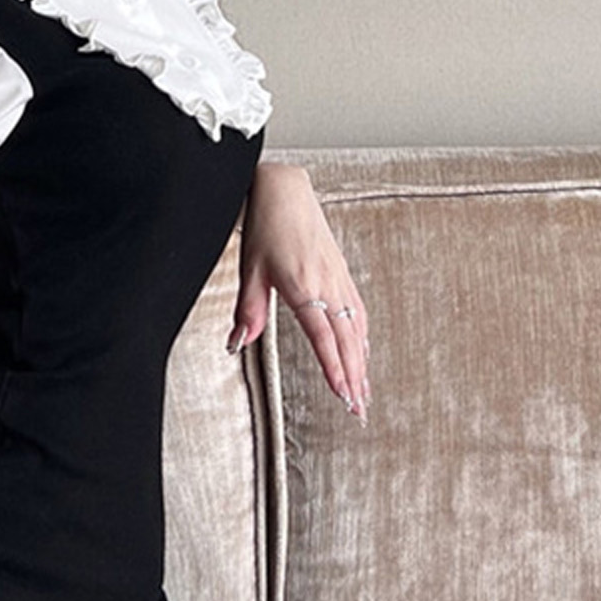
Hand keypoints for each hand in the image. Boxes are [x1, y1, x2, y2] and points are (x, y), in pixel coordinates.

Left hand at [230, 163, 369, 419]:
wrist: (284, 190)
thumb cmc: (264, 226)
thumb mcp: (250, 269)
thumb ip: (247, 310)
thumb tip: (237, 344)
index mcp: (303, 286)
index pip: (323, 336)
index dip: (334, 367)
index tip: (342, 394)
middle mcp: (327, 284)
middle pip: (347, 340)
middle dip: (354, 377)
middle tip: (359, 410)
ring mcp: (339, 278)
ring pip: (357, 329)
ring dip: (362, 363)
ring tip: (364, 393)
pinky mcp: (342, 273)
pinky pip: (358, 311)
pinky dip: (363, 337)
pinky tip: (364, 353)